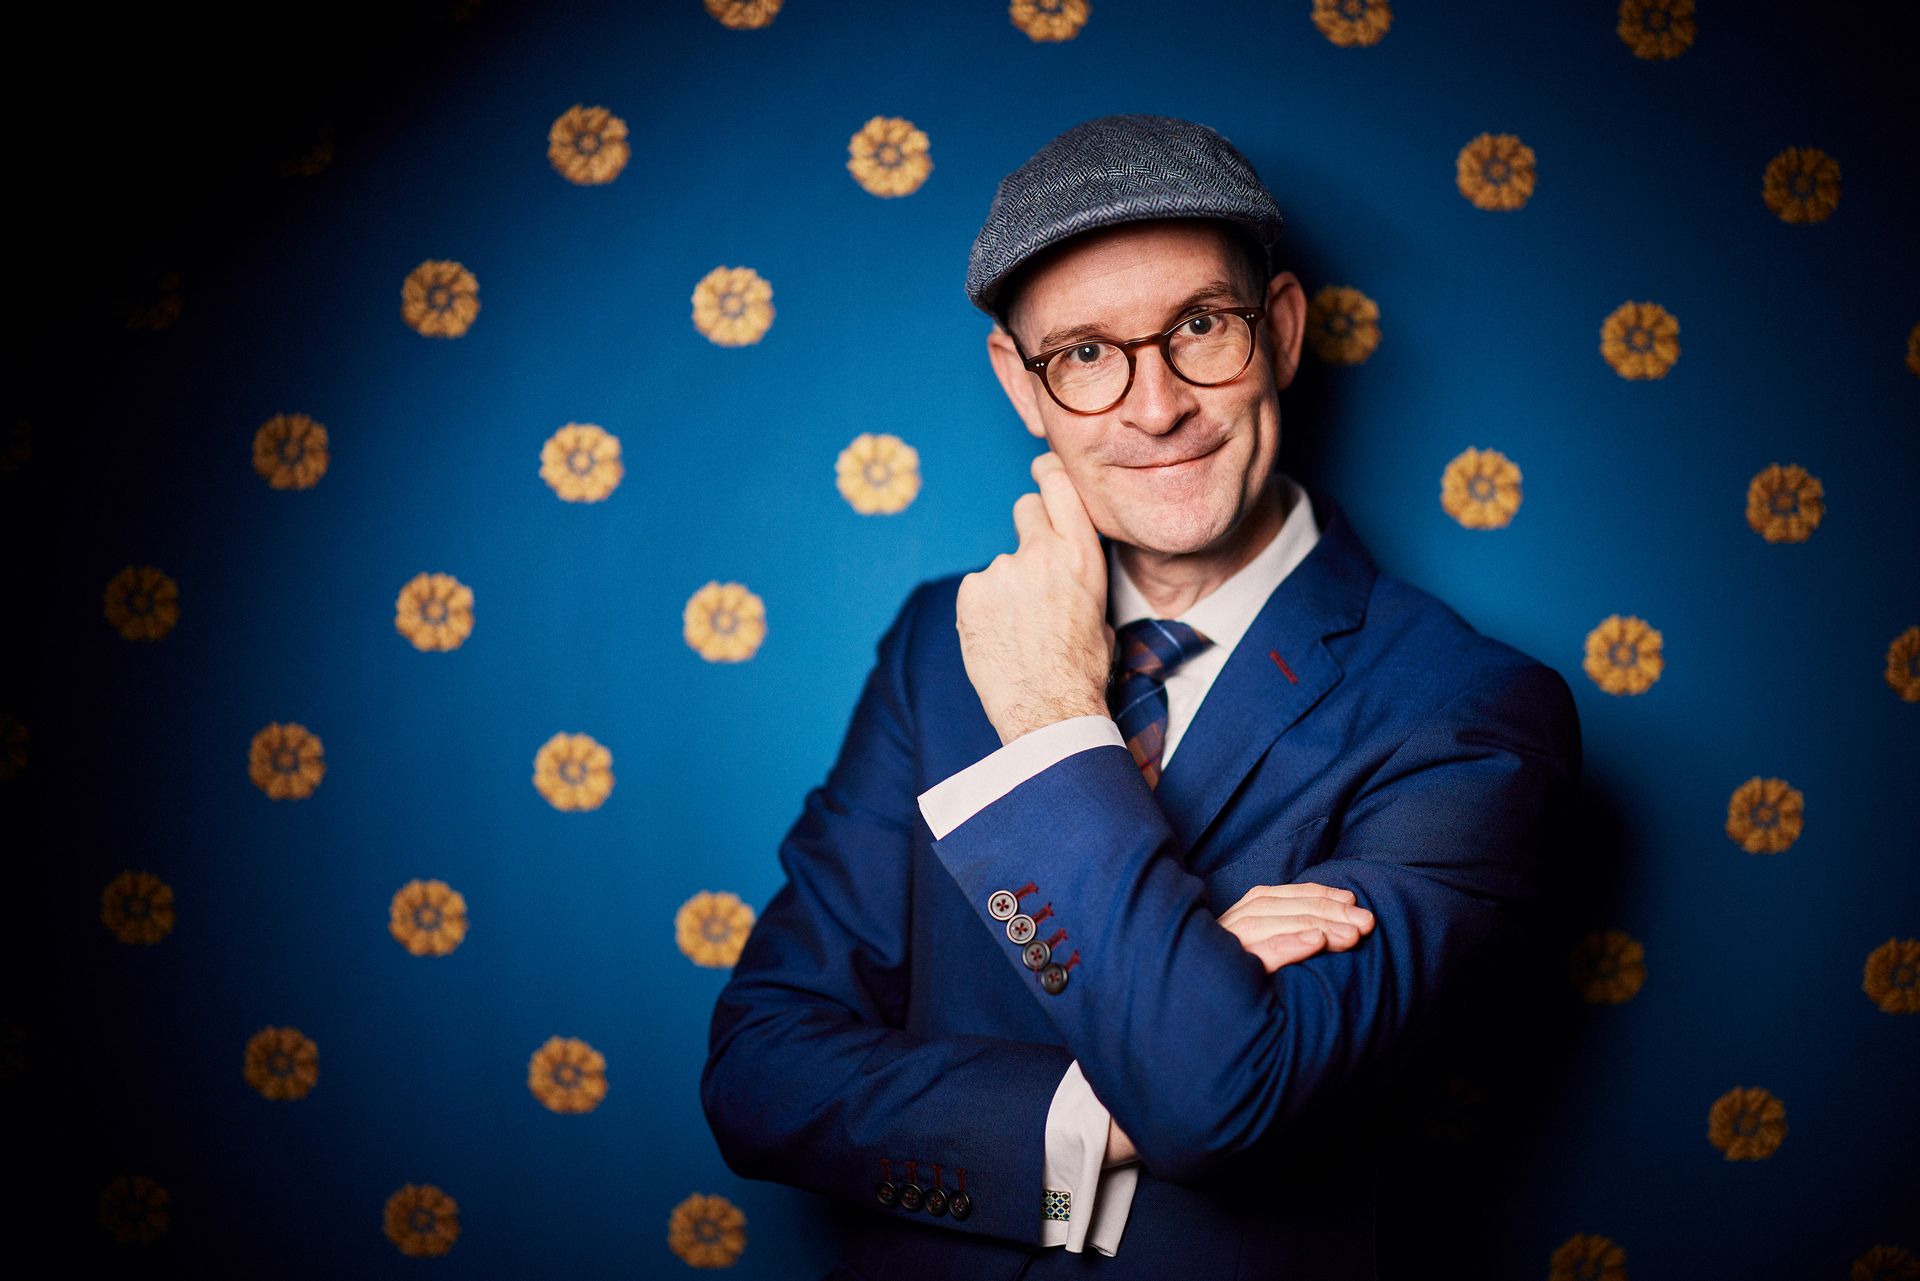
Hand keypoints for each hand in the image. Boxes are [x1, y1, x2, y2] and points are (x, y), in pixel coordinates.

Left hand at [954, 451, 1114, 744]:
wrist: (1049, 709)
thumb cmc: (1083, 670)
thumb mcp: (1102, 612)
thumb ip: (1079, 578)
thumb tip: (1067, 575)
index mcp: (1081, 553)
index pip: (1059, 485)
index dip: (1048, 473)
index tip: (1041, 469)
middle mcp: (1041, 551)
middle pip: (1024, 509)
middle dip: (1027, 529)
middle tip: (1029, 568)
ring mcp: (1001, 569)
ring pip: (999, 564)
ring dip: (1004, 587)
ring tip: (1018, 629)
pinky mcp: (971, 592)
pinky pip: (977, 590)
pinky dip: (983, 609)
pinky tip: (998, 638)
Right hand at [1105, 881, 1373, 1165]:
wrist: (1180, 1056)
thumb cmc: (1225, 1013)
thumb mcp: (1252, 971)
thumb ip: (1277, 943)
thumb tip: (1328, 926)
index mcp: (1228, 927)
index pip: (1272, 897)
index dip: (1313, 893)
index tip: (1352, 898)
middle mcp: (1219, 935)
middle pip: (1276, 908)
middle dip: (1327, 910)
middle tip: (1367, 920)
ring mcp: (1217, 957)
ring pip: (1267, 925)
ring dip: (1316, 924)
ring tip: (1353, 934)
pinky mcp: (1218, 983)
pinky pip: (1255, 957)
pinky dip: (1287, 945)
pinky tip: (1317, 944)